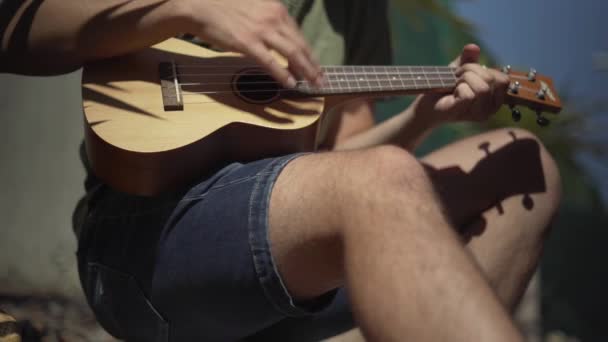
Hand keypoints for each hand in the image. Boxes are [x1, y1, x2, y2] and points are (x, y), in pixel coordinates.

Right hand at [180, 0, 322, 87]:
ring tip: (312, 84)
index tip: (316, 65)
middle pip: (300, 44)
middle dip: (313, 65)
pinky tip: (291, 83)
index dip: (309, 52)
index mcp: (276, 8)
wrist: (199, 6)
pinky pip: (271, 62)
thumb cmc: (223, 7)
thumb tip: (279, 36)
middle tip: (321, 79)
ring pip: (292, 53)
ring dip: (305, 71)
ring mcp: (261, 30)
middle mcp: (273, 17)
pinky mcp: (248, 43)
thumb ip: (269, 19)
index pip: (298, 34)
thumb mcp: (254, 7)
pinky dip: (283, 74)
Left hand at [417, 44, 509, 124]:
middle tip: (457, 77)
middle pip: (491, 79)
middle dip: (470, 70)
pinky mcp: (465, 114)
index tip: (467, 73)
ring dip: (464, 79)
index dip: (484, 70)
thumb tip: (473, 47)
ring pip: (482, 88)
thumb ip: (468, 58)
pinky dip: (458, 88)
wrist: (427, 104)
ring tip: (455, 84)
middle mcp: (491, 109)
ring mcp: (479, 114)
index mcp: (495, 98)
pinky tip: (452, 93)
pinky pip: (469, 96)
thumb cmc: (445, 88)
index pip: (503, 79)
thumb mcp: (460, 69)